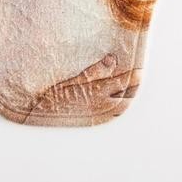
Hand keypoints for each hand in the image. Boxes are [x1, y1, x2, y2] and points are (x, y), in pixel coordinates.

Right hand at [24, 54, 141, 123]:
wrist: (40, 113)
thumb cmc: (56, 93)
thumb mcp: (76, 78)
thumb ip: (96, 70)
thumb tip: (112, 59)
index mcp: (98, 93)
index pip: (124, 82)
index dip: (135, 75)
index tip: (140, 68)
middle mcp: (102, 106)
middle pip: (129, 96)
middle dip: (136, 86)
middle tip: (138, 76)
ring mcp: (99, 115)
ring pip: (124, 107)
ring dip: (129, 97)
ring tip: (131, 87)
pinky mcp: (94, 122)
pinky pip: (114, 116)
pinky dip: (120, 107)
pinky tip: (120, 101)